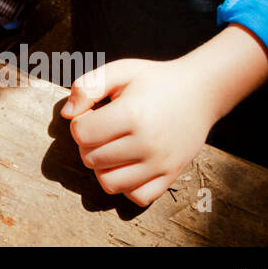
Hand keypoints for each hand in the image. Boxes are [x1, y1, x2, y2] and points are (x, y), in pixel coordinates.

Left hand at [62, 57, 215, 206]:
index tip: (94, 112)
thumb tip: (67, 114)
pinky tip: (128, 164)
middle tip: (104, 128)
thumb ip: (87, 87)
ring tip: (113, 147)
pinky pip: (138, 197)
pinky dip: (127, 185)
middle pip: (91, 159)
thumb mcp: (120, 71)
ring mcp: (160, 163)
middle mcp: (147, 143)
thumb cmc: (154, 80)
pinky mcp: (171, 175)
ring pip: (110, 183)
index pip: (82, 134)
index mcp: (132, 114)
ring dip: (103, 167)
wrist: (200, 92)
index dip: (80, 122)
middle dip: (88, 143)